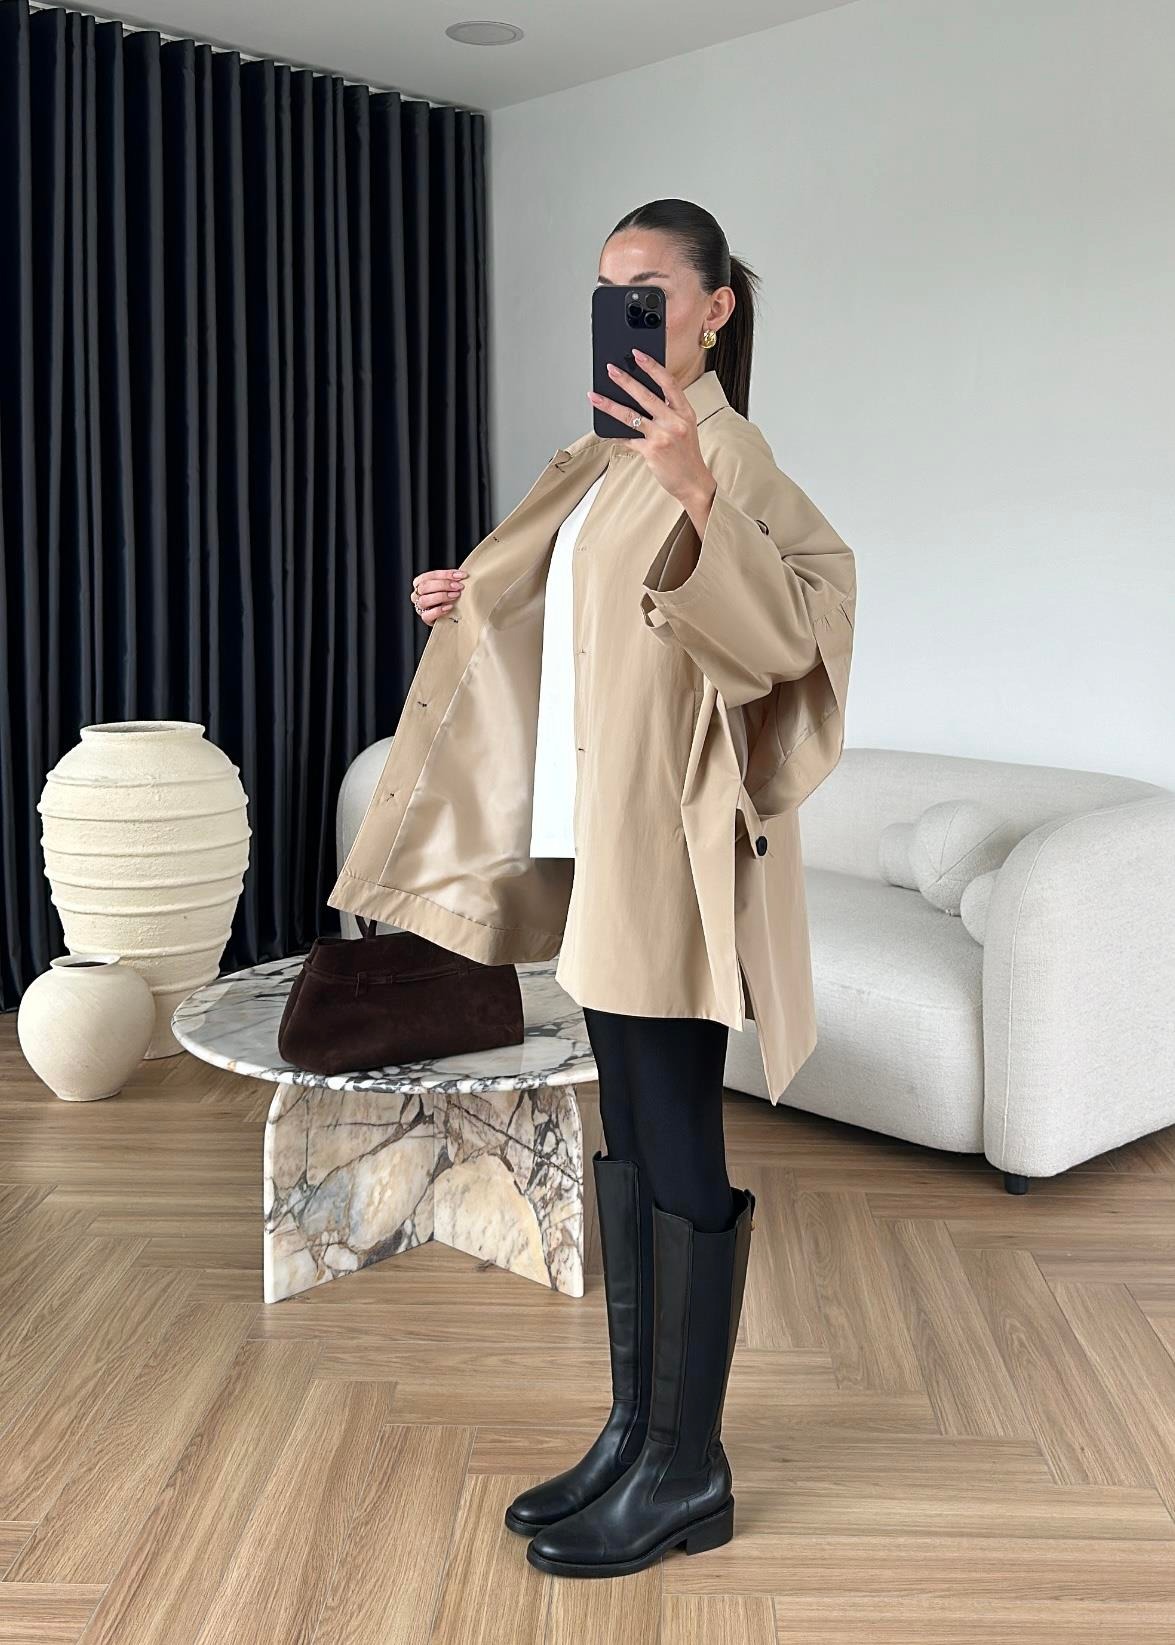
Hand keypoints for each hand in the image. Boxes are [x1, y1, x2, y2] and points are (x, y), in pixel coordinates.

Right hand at [411, 567, 466, 625]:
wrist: (448, 616)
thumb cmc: (446, 598)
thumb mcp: (447, 586)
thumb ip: (451, 580)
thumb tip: (462, 575)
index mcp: (420, 583)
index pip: (430, 575)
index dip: (446, 574)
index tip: (460, 575)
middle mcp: (417, 594)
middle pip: (425, 586)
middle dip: (444, 585)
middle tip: (458, 586)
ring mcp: (420, 607)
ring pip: (424, 600)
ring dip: (442, 596)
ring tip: (455, 596)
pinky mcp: (425, 618)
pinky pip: (427, 615)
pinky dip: (439, 611)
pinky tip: (449, 607)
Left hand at [588, 350, 716, 518]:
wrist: (693, 482)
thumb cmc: (687, 454)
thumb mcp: (685, 427)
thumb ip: (668, 411)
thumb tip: (641, 396)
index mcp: (685, 412)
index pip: (668, 382)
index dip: (652, 366)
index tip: (638, 354)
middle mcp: (674, 422)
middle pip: (645, 395)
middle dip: (625, 380)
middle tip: (610, 369)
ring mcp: (662, 437)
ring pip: (630, 415)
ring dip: (609, 404)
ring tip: (595, 396)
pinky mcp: (650, 451)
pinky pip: (627, 438)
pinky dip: (614, 433)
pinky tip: (603, 427)